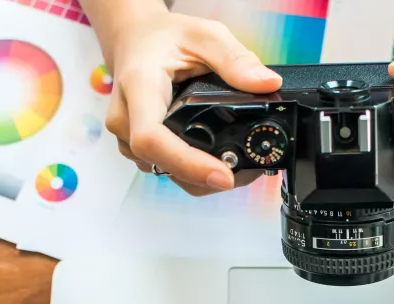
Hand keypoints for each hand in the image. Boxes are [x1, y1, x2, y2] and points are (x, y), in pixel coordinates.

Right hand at [102, 9, 282, 195]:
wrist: (135, 40)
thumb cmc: (164, 37)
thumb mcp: (205, 35)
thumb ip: (235, 59)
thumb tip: (267, 84)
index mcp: (139, 86)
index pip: (152, 138)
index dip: (188, 164)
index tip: (223, 176)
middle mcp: (126, 117)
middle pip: (161, 163)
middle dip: (205, 176)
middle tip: (248, 170)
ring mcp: (127, 136)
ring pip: (163, 172)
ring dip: (201, 178)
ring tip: (238, 165)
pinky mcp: (137, 146)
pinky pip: (164, 168)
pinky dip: (192, 171)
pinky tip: (217, 162)